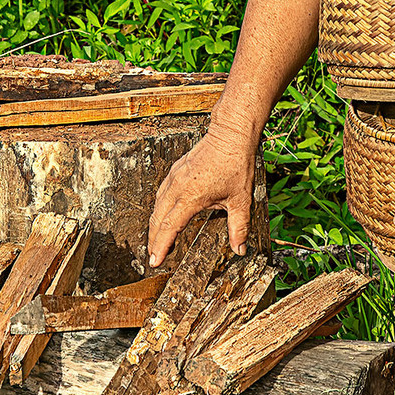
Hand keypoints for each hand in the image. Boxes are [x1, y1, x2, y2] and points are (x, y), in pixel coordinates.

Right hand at [147, 124, 259, 265]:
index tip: (155, 260)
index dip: (161, 246)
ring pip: (157, 206)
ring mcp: (174, 178)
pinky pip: (161, 194)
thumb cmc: (235, 163)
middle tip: (154, 256)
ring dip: (155, 225)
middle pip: (157, 219)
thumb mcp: (241, 200)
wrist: (230, 134)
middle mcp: (177, 187)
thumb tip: (240, 249)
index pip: (169, 227)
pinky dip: (159, 209)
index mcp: (191, 197)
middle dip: (153, 240)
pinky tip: (164, 214)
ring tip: (157, 240)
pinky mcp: (176, 171)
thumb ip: (239, 227)